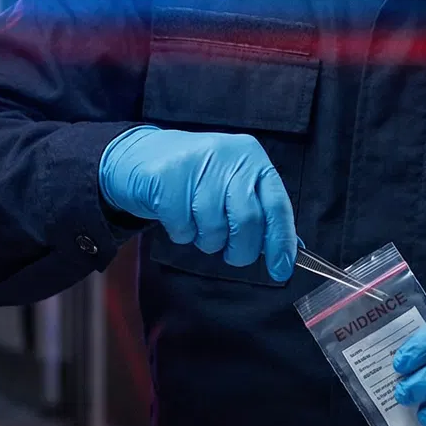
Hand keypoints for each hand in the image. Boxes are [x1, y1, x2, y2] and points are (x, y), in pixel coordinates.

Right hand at [98, 126, 297, 279]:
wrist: (139, 155)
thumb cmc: (193, 178)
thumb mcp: (231, 183)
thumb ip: (258, 210)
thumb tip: (286, 250)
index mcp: (251, 157)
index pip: (277, 205)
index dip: (281, 242)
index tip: (281, 269)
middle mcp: (229, 157)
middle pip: (247, 221)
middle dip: (240, 249)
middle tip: (230, 253)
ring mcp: (197, 166)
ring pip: (214, 228)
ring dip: (206, 240)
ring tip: (196, 223)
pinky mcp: (167, 179)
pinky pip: (184, 229)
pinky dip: (182, 234)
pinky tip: (176, 215)